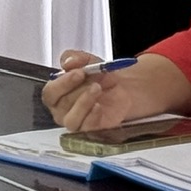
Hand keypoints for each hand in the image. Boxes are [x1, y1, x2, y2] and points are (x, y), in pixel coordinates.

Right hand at [40, 52, 190, 133]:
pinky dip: (93, 118)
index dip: (60, 83)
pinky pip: (88, 130)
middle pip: (55, 105)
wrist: (139, 90)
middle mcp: (71, 109)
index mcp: (66, 92)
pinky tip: (104, 106)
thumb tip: (66, 60)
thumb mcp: (99, 63)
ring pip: (69, 120)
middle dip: (70, 90)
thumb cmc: (116, 78)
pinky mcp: (100, 132)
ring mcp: (85, 123)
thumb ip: (80, 58)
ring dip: (82, 103)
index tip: (78, 69)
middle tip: (89, 79)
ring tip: (99, 89)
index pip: (50, 92)